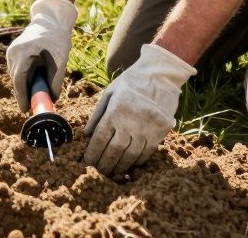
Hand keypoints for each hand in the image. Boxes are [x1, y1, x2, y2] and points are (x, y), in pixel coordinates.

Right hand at [5, 0, 77, 111]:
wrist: (51, 19)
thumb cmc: (57, 38)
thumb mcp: (60, 60)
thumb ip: (55, 80)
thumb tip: (52, 99)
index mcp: (24, 53)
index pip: (19, 80)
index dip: (22, 97)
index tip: (25, 110)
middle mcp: (13, 52)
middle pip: (16, 79)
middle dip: (24, 93)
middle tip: (33, 105)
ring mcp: (11, 51)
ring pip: (15, 74)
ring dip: (24, 83)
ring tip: (36, 91)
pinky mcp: (13, 50)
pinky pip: (16, 68)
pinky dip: (24, 75)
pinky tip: (33, 78)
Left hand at [83, 43, 194, 173]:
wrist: (161, 75)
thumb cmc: (132, 82)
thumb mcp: (110, 92)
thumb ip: (97, 114)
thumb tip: (87, 134)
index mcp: (114, 112)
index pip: (100, 139)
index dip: (92, 154)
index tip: (87, 162)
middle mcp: (130, 123)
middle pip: (114, 151)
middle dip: (104, 164)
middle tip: (99, 171)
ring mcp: (146, 129)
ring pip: (131, 156)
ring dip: (120, 166)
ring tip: (113, 171)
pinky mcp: (159, 132)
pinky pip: (146, 152)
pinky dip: (137, 161)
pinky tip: (130, 163)